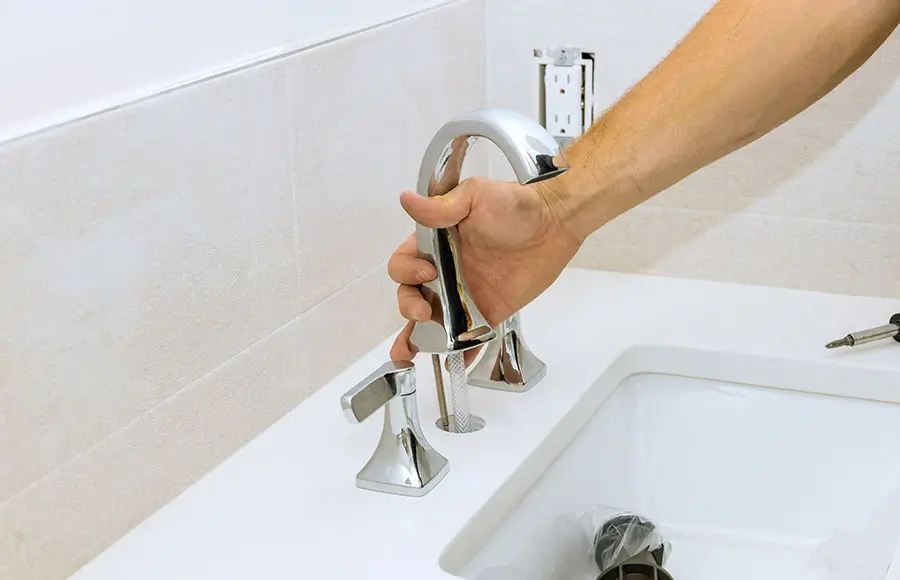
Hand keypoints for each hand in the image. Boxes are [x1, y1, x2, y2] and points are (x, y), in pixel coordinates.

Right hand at [387, 175, 583, 363]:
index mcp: (435, 242)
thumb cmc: (515, 204)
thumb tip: (407, 200)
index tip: (428, 272)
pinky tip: (452, 363)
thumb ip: (441, 207)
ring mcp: (463, 294)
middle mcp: (444, 270)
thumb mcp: (475, 195)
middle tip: (423, 313)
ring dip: (417, 338)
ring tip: (408, 353)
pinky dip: (460, 353)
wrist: (555, 223)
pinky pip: (469, 337)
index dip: (407, 272)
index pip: (404, 263)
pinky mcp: (487, 312)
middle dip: (408, 307)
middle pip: (411, 295)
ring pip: (431, 321)